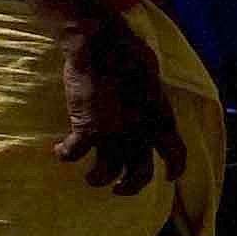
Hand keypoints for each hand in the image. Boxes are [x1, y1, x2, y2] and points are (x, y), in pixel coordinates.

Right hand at [55, 17, 185, 197]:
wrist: (103, 45)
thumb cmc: (130, 52)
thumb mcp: (153, 79)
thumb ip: (152, 98)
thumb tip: (148, 98)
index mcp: (162, 119)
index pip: (176, 153)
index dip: (175, 168)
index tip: (170, 177)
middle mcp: (142, 133)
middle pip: (140, 174)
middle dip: (130, 187)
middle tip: (119, 189)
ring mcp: (114, 134)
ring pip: (106, 173)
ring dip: (97, 179)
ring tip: (90, 178)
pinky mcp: (87, 128)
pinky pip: (75, 154)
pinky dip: (65, 155)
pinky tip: (59, 152)